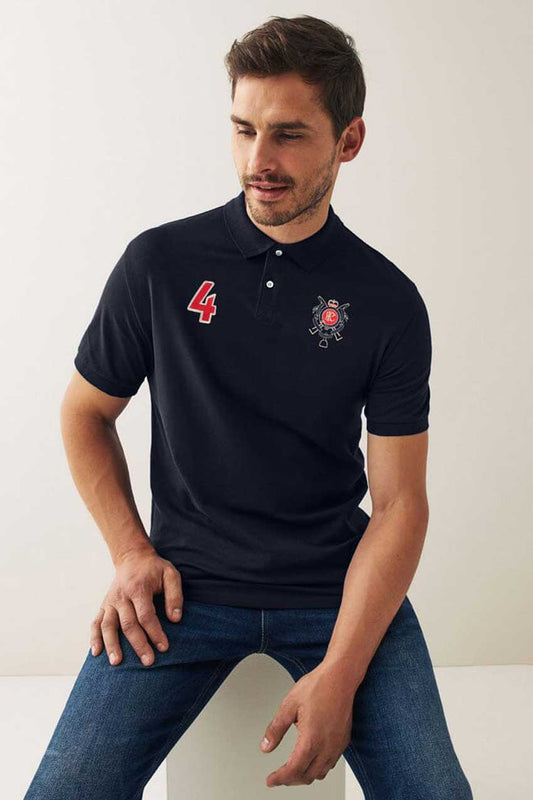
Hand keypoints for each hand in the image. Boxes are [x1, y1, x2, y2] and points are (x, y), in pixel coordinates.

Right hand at [90, 546, 182, 665]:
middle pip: (128, 624)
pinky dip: (94, 638)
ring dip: (111, 645)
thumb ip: (175, 595)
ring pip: (108, 625)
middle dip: (138, 644)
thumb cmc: (154, 569)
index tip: (164, 647)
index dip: (155, 632)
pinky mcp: (104, 606)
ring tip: (116, 662)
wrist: (132, 557)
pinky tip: (96, 653)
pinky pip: (96, 623)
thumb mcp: (170, 574)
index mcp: (139, 588)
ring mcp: (110, 602)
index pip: (146, 615)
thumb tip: (176, 618)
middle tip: (148, 662)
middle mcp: (122, 596)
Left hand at [259, 663, 356, 786]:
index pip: (293, 770)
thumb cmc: (317, 687)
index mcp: (311, 740)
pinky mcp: (344, 740)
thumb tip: (265, 747)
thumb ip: (276, 729)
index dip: (280, 778)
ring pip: (320, 773)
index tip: (270, 781)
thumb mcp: (289, 705)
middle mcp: (327, 747)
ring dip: (305, 775)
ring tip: (293, 770)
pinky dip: (318, 767)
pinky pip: (330, 763)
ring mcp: (337, 745)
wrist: (340, 677)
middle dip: (291, 780)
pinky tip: (311, 759)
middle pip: (307, 776)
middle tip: (278, 776)